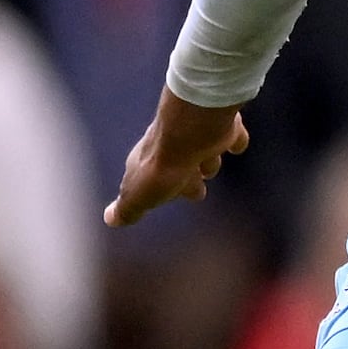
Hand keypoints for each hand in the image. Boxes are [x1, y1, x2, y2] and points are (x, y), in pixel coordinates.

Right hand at [109, 92, 248, 226]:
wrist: (191, 131)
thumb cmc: (163, 167)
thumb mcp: (138, 195)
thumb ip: (128, 208)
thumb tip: (110, 219)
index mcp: (148, 164)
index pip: (151, 181)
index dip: (157, 192)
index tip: (162, 200)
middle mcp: (173, 148)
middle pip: (180, 168)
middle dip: (187, 180)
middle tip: (197, 192)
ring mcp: (199, 137)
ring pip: (204, 152)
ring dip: (208, 161)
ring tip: (210, 168)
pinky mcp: (224, 129)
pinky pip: (231, 136)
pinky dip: (234, 140)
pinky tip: (237, 145)